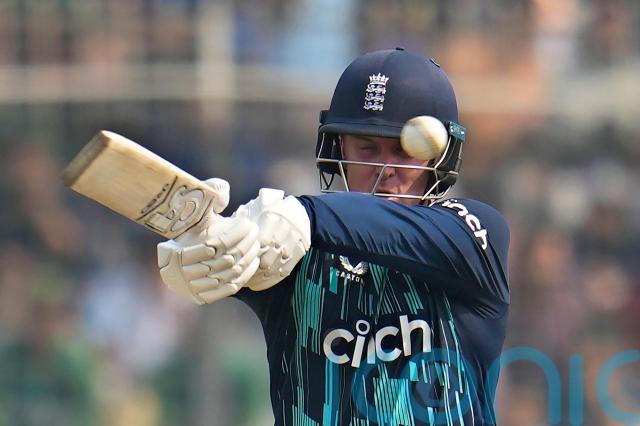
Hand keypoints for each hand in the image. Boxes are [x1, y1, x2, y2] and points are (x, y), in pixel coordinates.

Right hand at [156, 178, 260, 303]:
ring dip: (248, 257)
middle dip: (246, 244)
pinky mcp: (203, 297)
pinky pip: (230, 288)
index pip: (217, 243)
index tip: (248, 222)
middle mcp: (184, 273)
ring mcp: (194, 287)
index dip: (236, 232)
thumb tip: (223, 195)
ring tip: (257, 244)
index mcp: (180, 252)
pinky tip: (254, 262)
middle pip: (226, 258)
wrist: (177, 263)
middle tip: (256, 232)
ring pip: (231, 272)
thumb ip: (209, 194)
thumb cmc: (192, 232)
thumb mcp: (195, 211)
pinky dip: (245, 275)